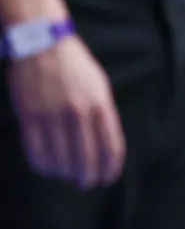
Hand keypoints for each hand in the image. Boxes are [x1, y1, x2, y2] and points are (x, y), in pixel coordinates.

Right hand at [9, 36, 125, 188]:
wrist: (43, 44)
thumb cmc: (75, 67)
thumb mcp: (99, 87)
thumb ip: (103, 114)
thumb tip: (105, 145)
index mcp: (101, 105)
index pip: (111, 147)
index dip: (110, 169)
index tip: (107, 179)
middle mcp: (79, 112)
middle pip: (87, 159)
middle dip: (88, 177)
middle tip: (86, 183)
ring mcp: (53, 115)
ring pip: (61, 159)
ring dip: (65, 173)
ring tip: (66, 175)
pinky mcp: (30, 116)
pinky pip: (36, 151)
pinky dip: (43, 165)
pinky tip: (48, 169)